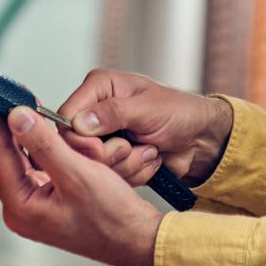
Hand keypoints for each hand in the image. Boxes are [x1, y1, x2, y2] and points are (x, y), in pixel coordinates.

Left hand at [0, 101, 163, 265]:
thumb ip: (44, 144)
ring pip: (15, 162)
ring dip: (18, 135)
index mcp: (21, 206)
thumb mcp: (77, 172)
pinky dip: (34, 148)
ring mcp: (33, 208)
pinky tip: (40, 131)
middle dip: (2, 127)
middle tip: (3, 98)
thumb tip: (17, 117)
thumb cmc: (111, 215)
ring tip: (20, 107)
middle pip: (0, 159)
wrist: (135, 239)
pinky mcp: (46, 204)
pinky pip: (32, 169)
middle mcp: (21, 210)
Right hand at [57, 69, 233, 186]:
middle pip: (76, 146)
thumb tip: (79, 122)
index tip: (98, 148)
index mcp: (99, 88)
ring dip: (125, 164)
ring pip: (92, 166)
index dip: (78, 138)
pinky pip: (109, 177)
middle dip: (107, 154)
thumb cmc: (180, 113)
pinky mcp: (113, 160)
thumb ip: (113, 113)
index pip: (66, 117)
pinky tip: (148, 160)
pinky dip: (132, 173)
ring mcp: (104, 138)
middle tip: (131, 147)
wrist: (200, 139)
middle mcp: (95, 112)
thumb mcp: (148, 108)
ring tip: (148, 150)